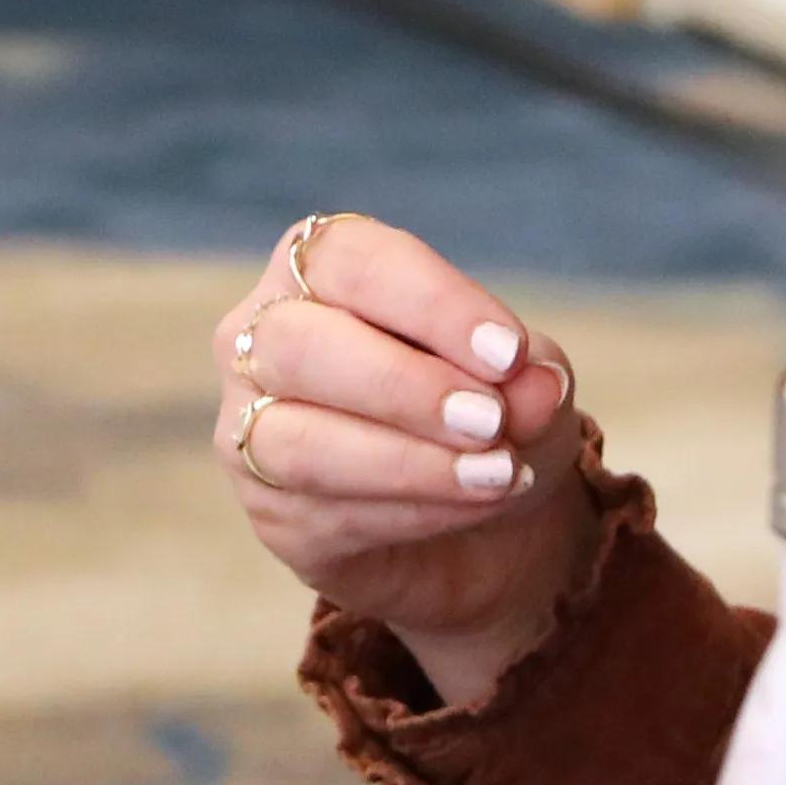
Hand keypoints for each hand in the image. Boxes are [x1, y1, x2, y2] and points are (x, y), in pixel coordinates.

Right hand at [211, 213, 595, 707]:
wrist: (482, 524)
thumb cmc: (488, 412)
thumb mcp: (530, 383)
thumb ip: (530, 377)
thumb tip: (536, 384)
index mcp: (317, 268)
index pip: (350, 260)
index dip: (430, 303)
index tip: (509, 353)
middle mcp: (262, 336)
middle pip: (296, 344)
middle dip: (402, 385)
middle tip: (491, 420)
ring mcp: (249, 427)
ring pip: (294, 442)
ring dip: (407, 462)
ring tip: (497, 474)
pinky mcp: (268, 514)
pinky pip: (322, 513)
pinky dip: (413, 511)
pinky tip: (474, 507)